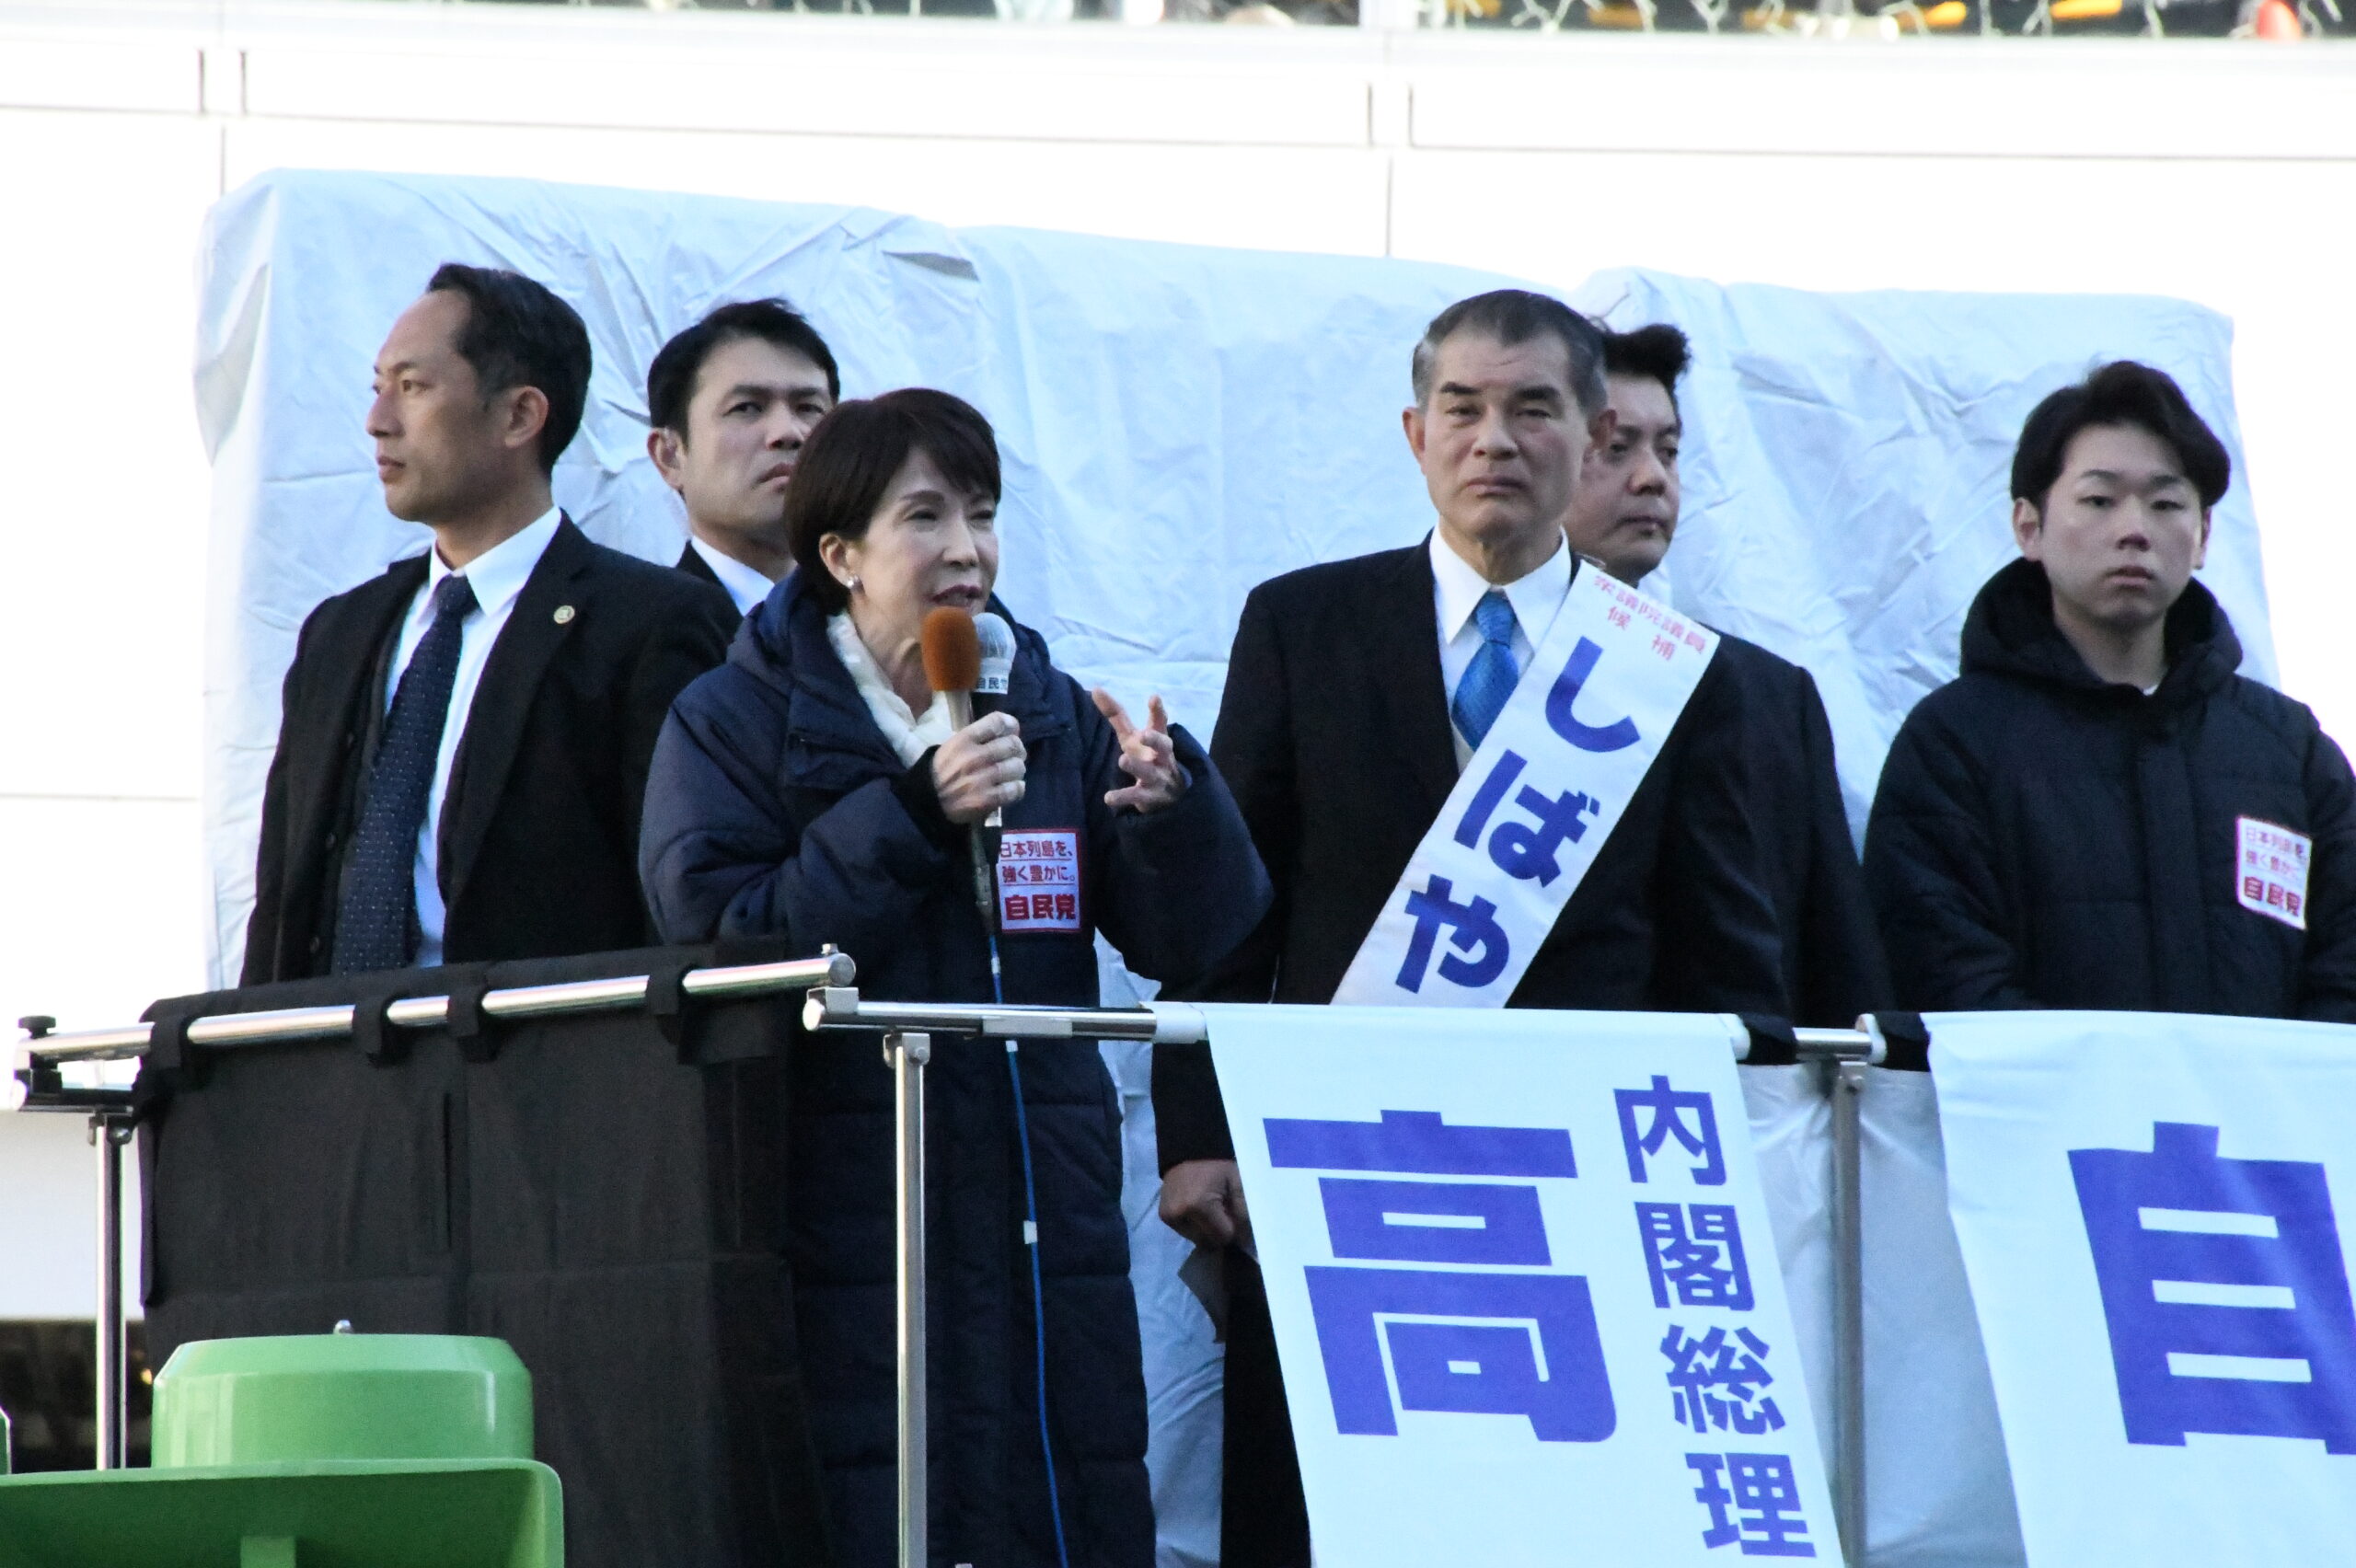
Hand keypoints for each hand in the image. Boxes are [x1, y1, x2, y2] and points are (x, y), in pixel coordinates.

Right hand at [932, 711, 1024, 824]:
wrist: (928, 801)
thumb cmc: (943, 771)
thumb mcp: (953, 746)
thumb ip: (978, 737)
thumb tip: (1009, 732)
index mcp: (964, 740)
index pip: (997, 722)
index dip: (1010, 725)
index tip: (1012, 731)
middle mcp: (974, 757)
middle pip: (1013, 744)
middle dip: (1017, 750)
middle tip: (1013, 756)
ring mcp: (982, 779)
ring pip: (1017, 767)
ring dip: (1017, 770)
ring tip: (1010, 774)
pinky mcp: (987, 800)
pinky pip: (1015, 789)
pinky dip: (1017, 788)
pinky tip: (1010, 788)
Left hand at [1092, 689, 1185, 813]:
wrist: (1169, 795)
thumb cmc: (1146, 756)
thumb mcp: (1131, 735)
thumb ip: (1116, 714)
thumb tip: (1095, 688)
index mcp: (1158, 739)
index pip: (1160, 723)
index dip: (1158, 711)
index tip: (1154, 698)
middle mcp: (1161, 757)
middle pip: (1163, 746)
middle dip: (1155, 740)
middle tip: (1144, 734)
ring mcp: (1157, 777)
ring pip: (1149, 772)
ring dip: (1137, 767)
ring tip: (1123, 760)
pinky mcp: (1148, 797)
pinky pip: (1136, 796)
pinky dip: (1122, 797)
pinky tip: (1108, 798)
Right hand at [1160, 1158, 1250, 1250]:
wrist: (1189, 1150)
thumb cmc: (1217, 1166)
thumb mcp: (1238, 1182)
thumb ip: (1244, 1211)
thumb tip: (1243, 1238)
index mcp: (1198, 1205)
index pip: (1222, 1236)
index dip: (1233, 1228)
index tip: (1234, 1214)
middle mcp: (1179, 1214)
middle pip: (1209, 1241)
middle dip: (1219, 1229)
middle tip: (1222, 1209)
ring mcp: (1169, 1217)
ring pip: (1197, 1239)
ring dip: (1206, 1229)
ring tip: (1210, 1208)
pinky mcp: (1164, 1217)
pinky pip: (1186, 1232)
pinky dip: (1195, 1225)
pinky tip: (1198, 1209)